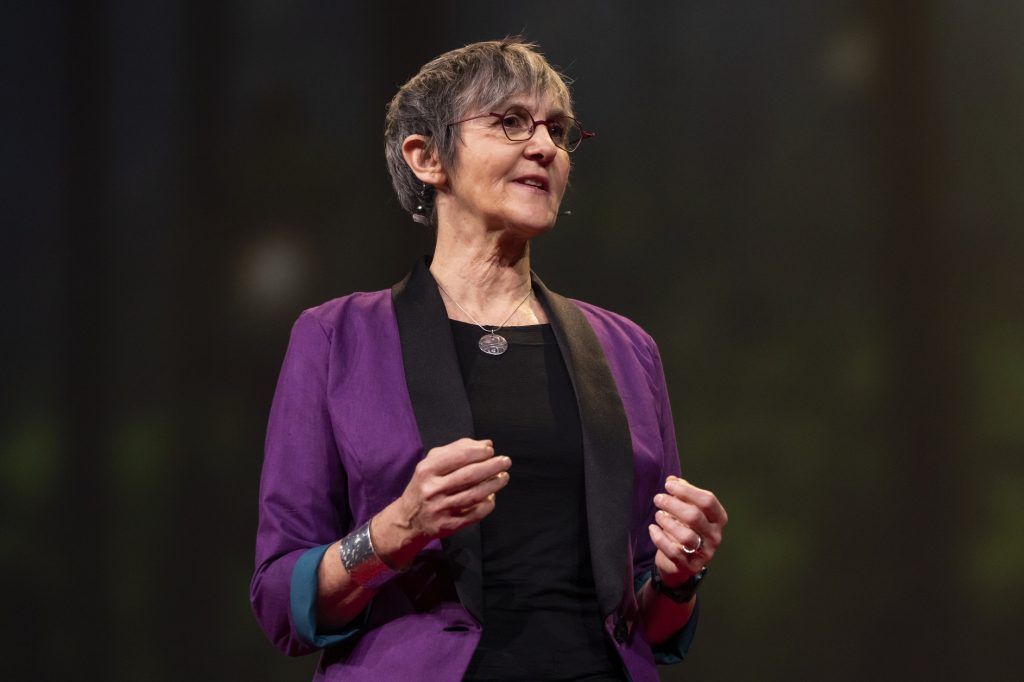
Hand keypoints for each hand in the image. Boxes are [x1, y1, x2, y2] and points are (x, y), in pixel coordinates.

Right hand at [387, 438, 510, 544]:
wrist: (408, 519)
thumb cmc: (424, 486)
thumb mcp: (432, 464)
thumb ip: (457, 450)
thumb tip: (486, 444)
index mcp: (427, 470)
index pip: (458, 456)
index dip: (479, 452)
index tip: (491, 450)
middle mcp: (432, 489)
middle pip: (469, 475)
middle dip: (492, 467)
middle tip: (506, 461)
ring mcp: (439, 509)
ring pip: (474, 495)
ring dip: (494, 485)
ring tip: (504, 477)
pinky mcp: (447, 525)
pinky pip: (473, 515)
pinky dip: (487, 505)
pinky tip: (493, 497)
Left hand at [648, 476, 726, 588]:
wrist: (681, 563)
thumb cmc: (686, 529)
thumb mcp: (687, 510)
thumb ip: (682, 494)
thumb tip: (672, 479)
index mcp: (718, 519)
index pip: (707, 501)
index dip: (687, 490)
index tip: (668, 485)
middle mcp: (715, 536)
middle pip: (695, 516)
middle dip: (673, 504)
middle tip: (658, 499)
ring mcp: (704, 553)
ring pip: (686, 536)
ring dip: (667, 522)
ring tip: (658, 515)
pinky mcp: (689, 566)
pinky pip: (673, 552)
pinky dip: (660, 538)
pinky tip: (652, 529)